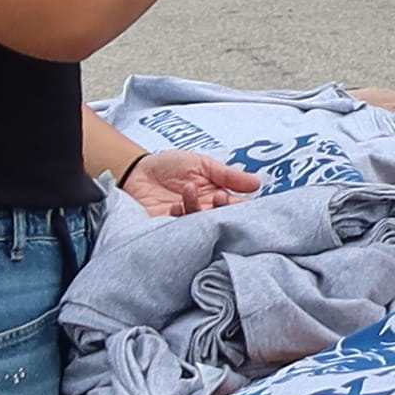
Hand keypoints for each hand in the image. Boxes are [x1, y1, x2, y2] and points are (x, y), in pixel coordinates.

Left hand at [120, 148, 260, 216]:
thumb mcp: (202, 164)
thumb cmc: (169, 166)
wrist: (136, 170)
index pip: (236, 207)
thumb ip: (228, 175)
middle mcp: (204, 212)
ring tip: (188, 189)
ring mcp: (186, 222)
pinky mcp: (168, 228)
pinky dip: (179, 216)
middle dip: (221, 210)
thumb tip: (257, 183)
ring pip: (201, 225)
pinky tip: (174, 204)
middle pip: (222, 220)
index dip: (240, 206)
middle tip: (218, 197)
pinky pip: (180, 230)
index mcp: (216, 197)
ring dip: (197, 208)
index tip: (236, 197)